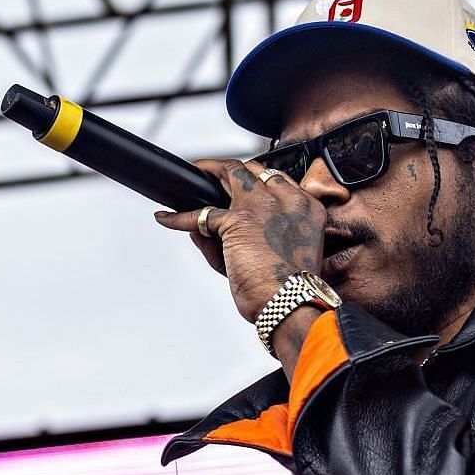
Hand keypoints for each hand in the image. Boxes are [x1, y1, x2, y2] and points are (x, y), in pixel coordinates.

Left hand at [153, 160, 324, 324]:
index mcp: (306, 209)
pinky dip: (180, 217)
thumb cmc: (289, 288)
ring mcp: (263, 206)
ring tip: (196, 173)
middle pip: (255, 170)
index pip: (278, 181)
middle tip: (212, 173)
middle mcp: (288, 200)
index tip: (241, 184)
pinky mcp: (238, 219)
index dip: (256, 180)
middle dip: (231, 169)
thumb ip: (247, 234)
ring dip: (210, 170)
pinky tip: (168, 218)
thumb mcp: (277, 255)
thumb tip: (207, 227)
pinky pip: (202, 213)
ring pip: (232, 172)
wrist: (291, 304)